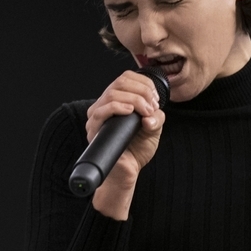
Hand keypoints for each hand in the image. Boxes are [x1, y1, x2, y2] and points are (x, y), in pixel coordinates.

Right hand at [83, 71, 165, 220]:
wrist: (128, 172)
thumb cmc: (137, 150)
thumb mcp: (154, 128)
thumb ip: (156, 117)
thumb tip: (150, 114)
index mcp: (117, 100)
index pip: (126, 78)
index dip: (144, 83)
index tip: (156, 98)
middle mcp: (104, 105)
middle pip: (120, 82)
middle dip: (142, 91)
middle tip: (153, 107)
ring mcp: (97, 117)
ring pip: (112, 94)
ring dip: (134, 99)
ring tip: (145, 112)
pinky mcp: (94, 129)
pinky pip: (101, 111)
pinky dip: (117, 107)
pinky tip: (130, 111)